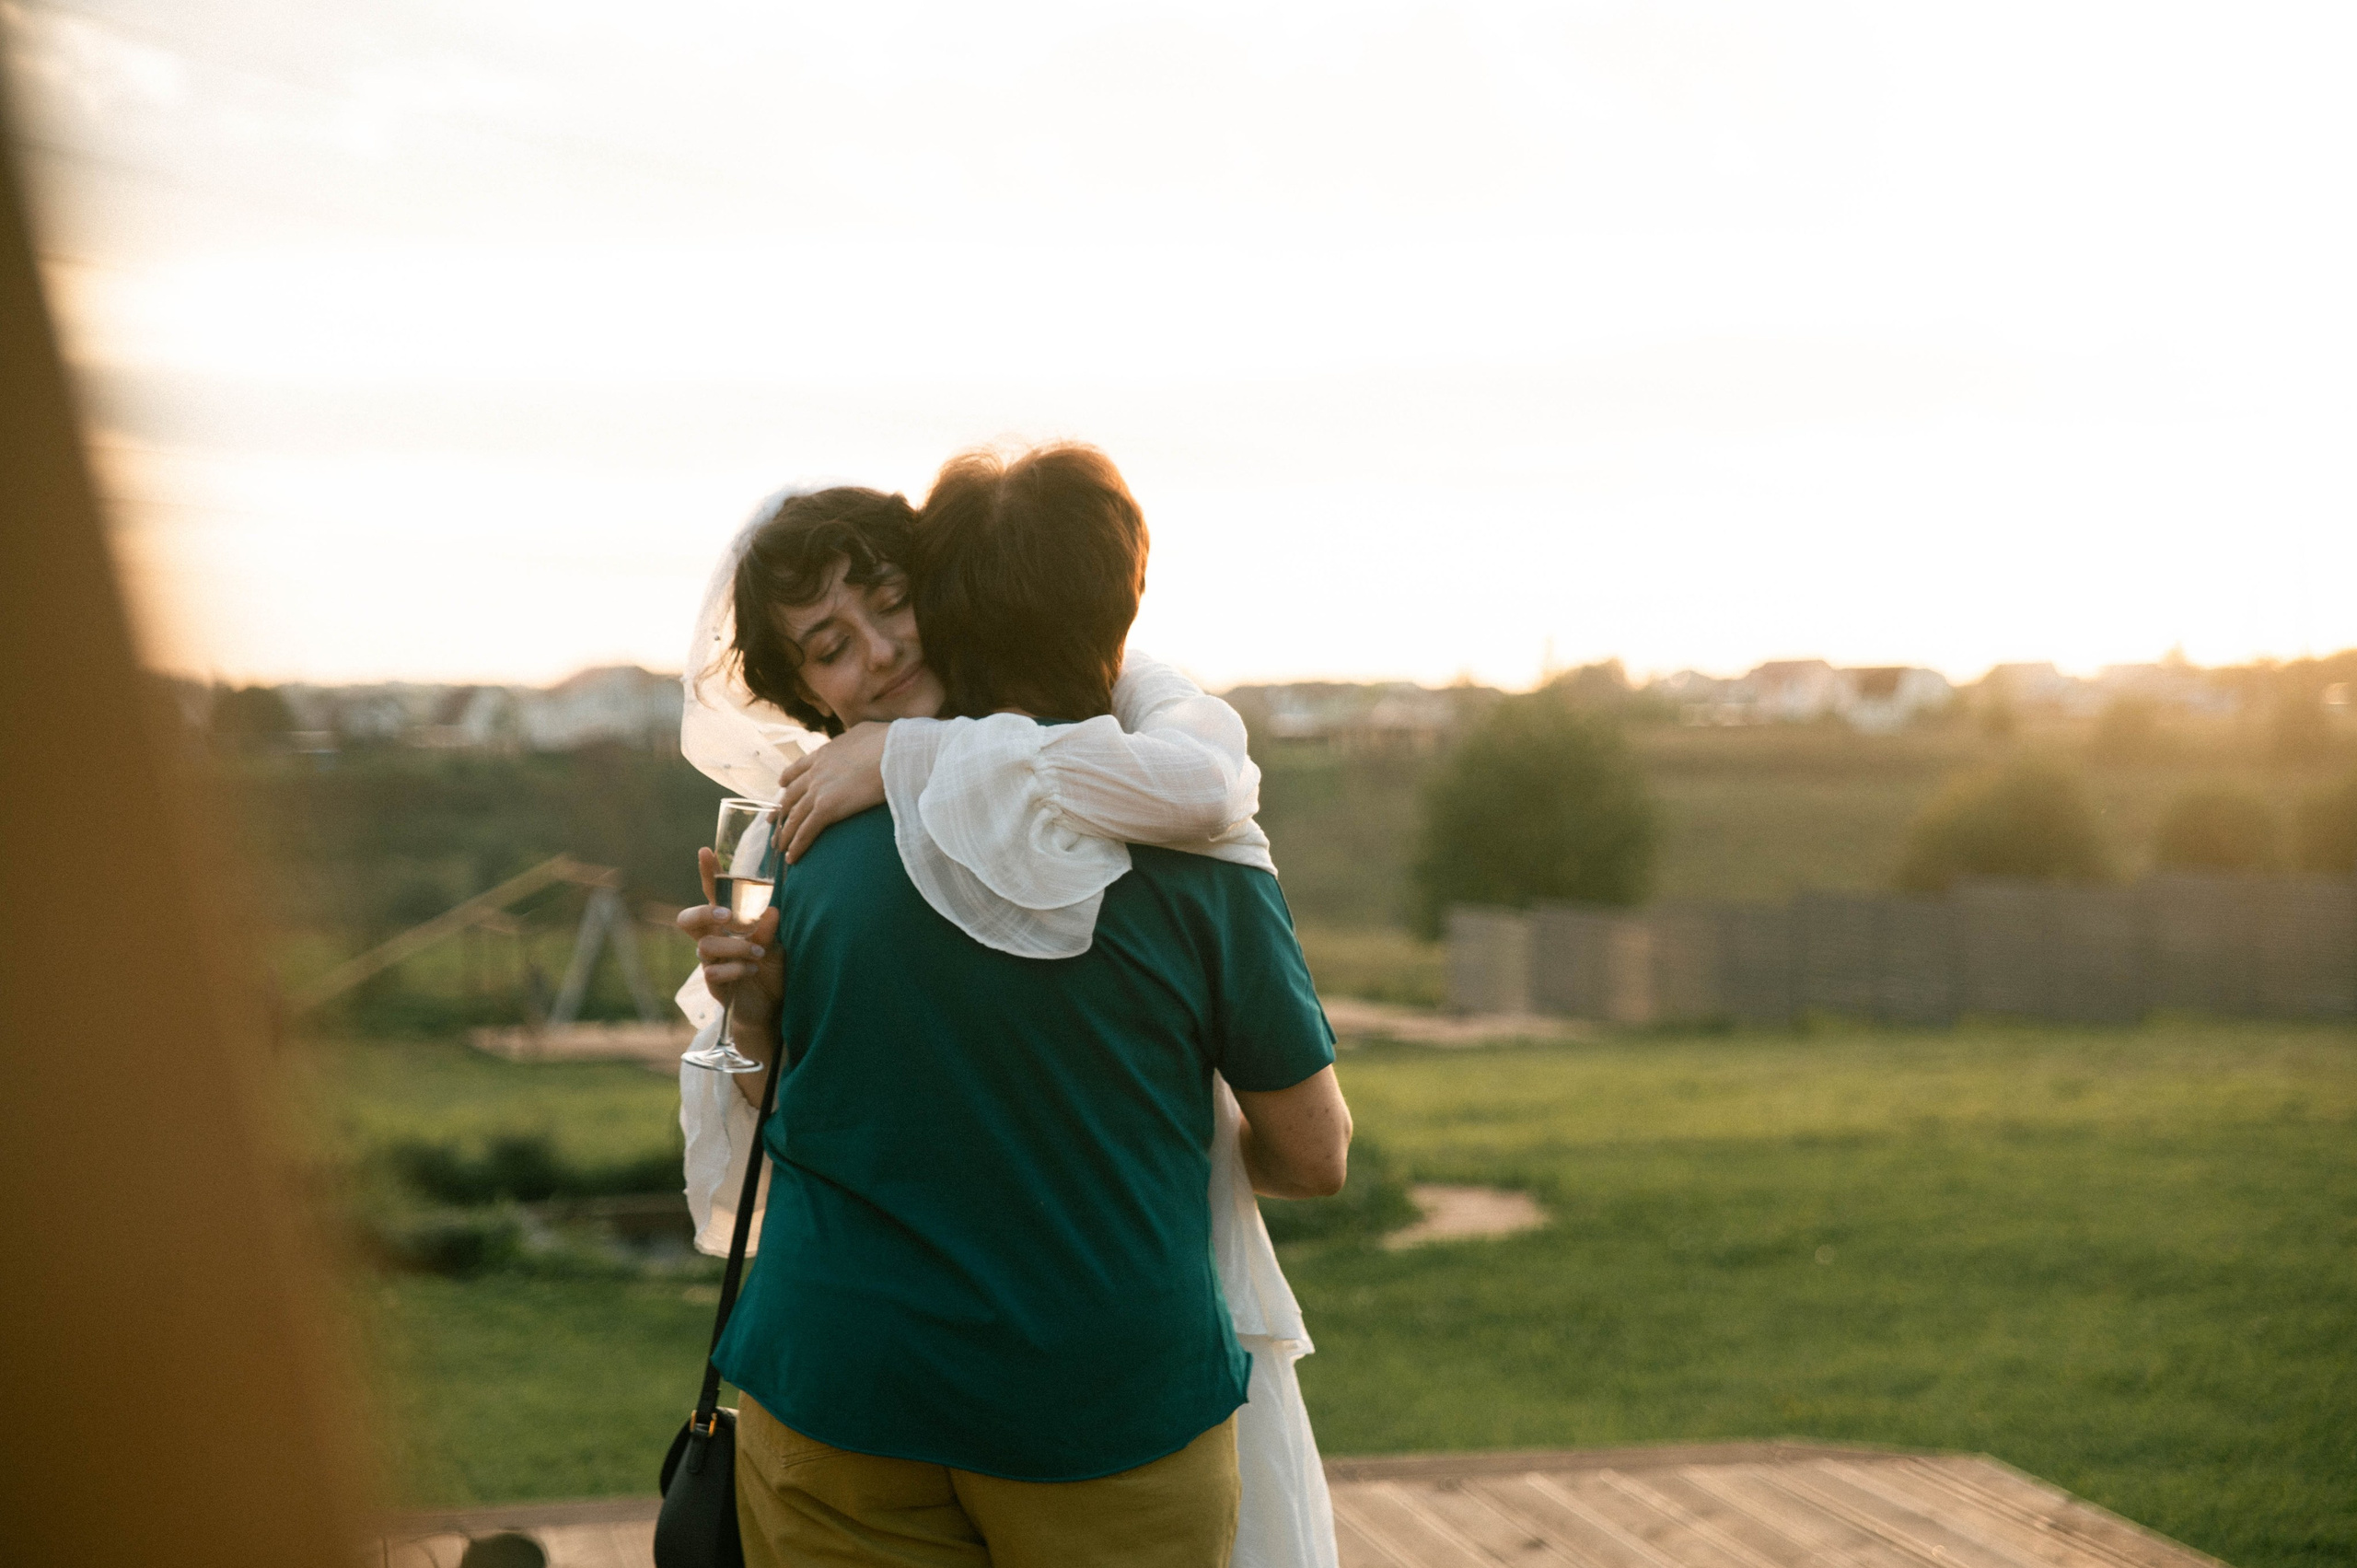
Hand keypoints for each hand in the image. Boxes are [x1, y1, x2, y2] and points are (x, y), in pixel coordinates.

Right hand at [680, 846, 782, 1031]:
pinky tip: (752, 971)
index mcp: (727, 924)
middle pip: (687, 919)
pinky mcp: (712, 984)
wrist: (772, 1007)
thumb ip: (768, 929)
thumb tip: (771, 911)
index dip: (707, 873)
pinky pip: (712, 971)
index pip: (713, 895)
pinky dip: (735, 969)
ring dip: (735, 946)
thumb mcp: (776, 946)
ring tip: (759, 952)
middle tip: (728, 916)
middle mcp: (713, 939)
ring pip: (706, 946)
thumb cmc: (771, 970)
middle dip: (705, 913)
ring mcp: (710, 962)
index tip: (705, 851)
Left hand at [772, 721, 889, 863]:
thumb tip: (866, 740)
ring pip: (794, 816)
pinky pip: (806, 831)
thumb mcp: (867, 732)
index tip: (781, 785)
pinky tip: (791, 858)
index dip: (788, 779)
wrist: (895, 751)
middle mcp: (816, 771)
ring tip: (778, 847)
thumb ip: (858, 739)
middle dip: (780, 810)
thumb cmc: (891, 741)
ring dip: (784, 834)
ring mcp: (818, 790)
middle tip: (771, 822)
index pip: (799, 767)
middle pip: (790, 795)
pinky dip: (796, 846)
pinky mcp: (827, 808)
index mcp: (824, 753)